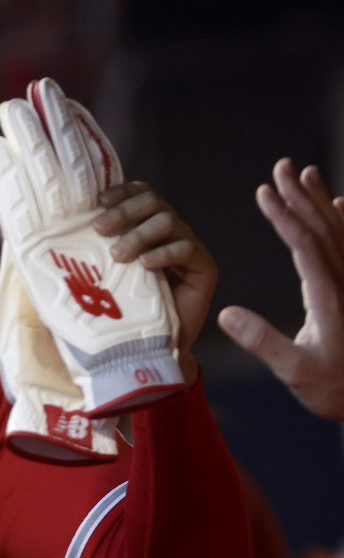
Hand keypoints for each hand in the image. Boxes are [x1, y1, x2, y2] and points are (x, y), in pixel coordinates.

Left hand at [94, 182, 217, 384]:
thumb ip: (87, 256)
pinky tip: (144, 265)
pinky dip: (163, 253)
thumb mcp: (101, 277)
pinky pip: (186, 248)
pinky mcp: (204, 267)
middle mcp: (169, 232)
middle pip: (152, 202)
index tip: (98, 201)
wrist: (153, 347)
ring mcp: (188, 247)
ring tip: (118, 255)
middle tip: (100, 229)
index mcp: (146, 226)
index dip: (121, 191)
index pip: (139, 193)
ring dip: (139, 234)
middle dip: (124, 212)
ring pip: (168, 221)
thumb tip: (44, 240)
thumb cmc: (123, 310)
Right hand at [218, 159, 343, 420]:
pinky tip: (343, 205)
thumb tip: (226, 313)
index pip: (305, 245)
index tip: (264, 192)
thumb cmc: (337, 391)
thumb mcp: (297, 373)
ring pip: (341, 232)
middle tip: (283, 167)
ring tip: (307, 173)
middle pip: (324, 228)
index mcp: (329, 298)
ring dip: (322, 201)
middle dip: (302, 195)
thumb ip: (263, 342)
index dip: (284, 217)